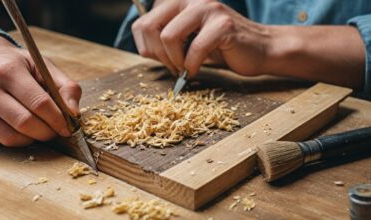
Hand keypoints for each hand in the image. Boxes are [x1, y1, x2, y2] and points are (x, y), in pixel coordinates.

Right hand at [0, 35, 81, 146]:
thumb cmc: (12, 63)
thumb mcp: (40, 64)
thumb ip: (65, 86)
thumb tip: (75, 114)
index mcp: (7, 71)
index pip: (40, 104)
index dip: (58, 119)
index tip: (68, 126)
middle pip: (26, 124)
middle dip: (48, 132)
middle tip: (56, 130)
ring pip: (12, 138)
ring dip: (33, 138)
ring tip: (39, 128)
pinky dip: (16, 138)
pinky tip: (19, 126)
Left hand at [132, 0, 270, 77]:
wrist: (258, 50)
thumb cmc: (219, 47)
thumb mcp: (185, 40)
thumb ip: (164, 39)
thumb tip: (144, 50)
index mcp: (178, 1)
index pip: (142, 22)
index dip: (145, 46)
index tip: (160, 59)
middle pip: (151, 27)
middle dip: (157, 54)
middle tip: (172, 67)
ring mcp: (207, 8)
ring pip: (168, 36)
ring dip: (174, 60)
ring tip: (184, 68)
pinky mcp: (223, 24)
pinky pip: (194, 49)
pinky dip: (192, 66)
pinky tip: (196, 70)